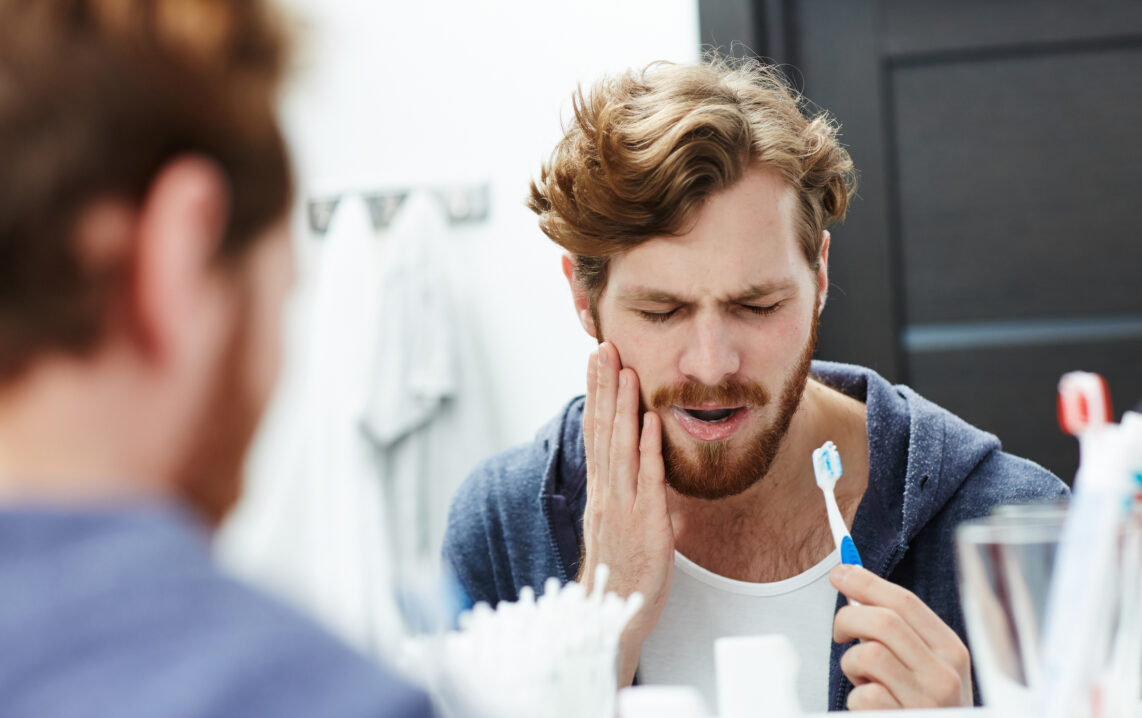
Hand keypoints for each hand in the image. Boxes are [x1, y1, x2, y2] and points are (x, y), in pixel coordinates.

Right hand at [580, 342, 673, 687]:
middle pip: (602, 430)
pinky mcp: (645, 523)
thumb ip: (623, 491)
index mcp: (600, 490)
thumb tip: (632, 464)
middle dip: (603, 387)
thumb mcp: (617, 524)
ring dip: (623, 406)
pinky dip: (647, 447)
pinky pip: (647, 479)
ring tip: (625, 370)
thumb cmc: (620, 572)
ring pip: (620, 447)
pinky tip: (649, 420)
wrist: (612, 615)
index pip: (594, 432)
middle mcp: (606, 492)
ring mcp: (623, 506)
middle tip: (603, 348)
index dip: (595, 394)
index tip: (595, 361)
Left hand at [831, 564, 972, 709]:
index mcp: (951, 651)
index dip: (866, 582)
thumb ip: (898, 631)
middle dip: (848, 618)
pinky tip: (869, 705)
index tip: (840, 573)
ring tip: (861, 678)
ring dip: (852, 664)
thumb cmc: (921, 703)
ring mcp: (927, 701)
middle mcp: (945, 674)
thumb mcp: (924, 666)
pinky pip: (864, 695)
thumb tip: (854, 583)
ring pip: (869, 654)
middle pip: (883, 621)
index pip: (906, 602)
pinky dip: (856, 698)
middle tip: (839, 632)